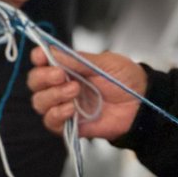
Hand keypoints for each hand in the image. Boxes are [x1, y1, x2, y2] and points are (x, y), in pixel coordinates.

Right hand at [28, 46, 146, 139]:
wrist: (142, 104)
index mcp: (69, 67)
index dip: (38, 58)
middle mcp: (62, 86)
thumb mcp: (105, 63)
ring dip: (52, 95)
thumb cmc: (126, 80)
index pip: (42, 61)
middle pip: (35, 83)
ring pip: (40, 102)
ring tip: (74, 91)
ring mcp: (65, 105)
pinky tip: (71, 109)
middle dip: (43, 77)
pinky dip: (57, 115)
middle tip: (61, 75)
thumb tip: (53, 51)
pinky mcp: (71, 125)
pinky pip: (51, 123)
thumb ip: (78, 60)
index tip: (41, 56)